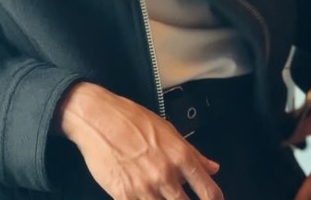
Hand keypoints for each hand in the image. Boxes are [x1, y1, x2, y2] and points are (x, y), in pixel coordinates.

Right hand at [54, 81, 223, 199]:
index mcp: (179, 155)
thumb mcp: (168, 130)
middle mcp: (165, 174)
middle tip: (183, 198)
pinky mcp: (124, 196)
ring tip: (164, 197)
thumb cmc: (131, 119)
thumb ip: (193, 152)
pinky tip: (147, 198)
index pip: (208, 190)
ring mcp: (144, 188)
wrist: (98, 118)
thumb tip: (212, 168)